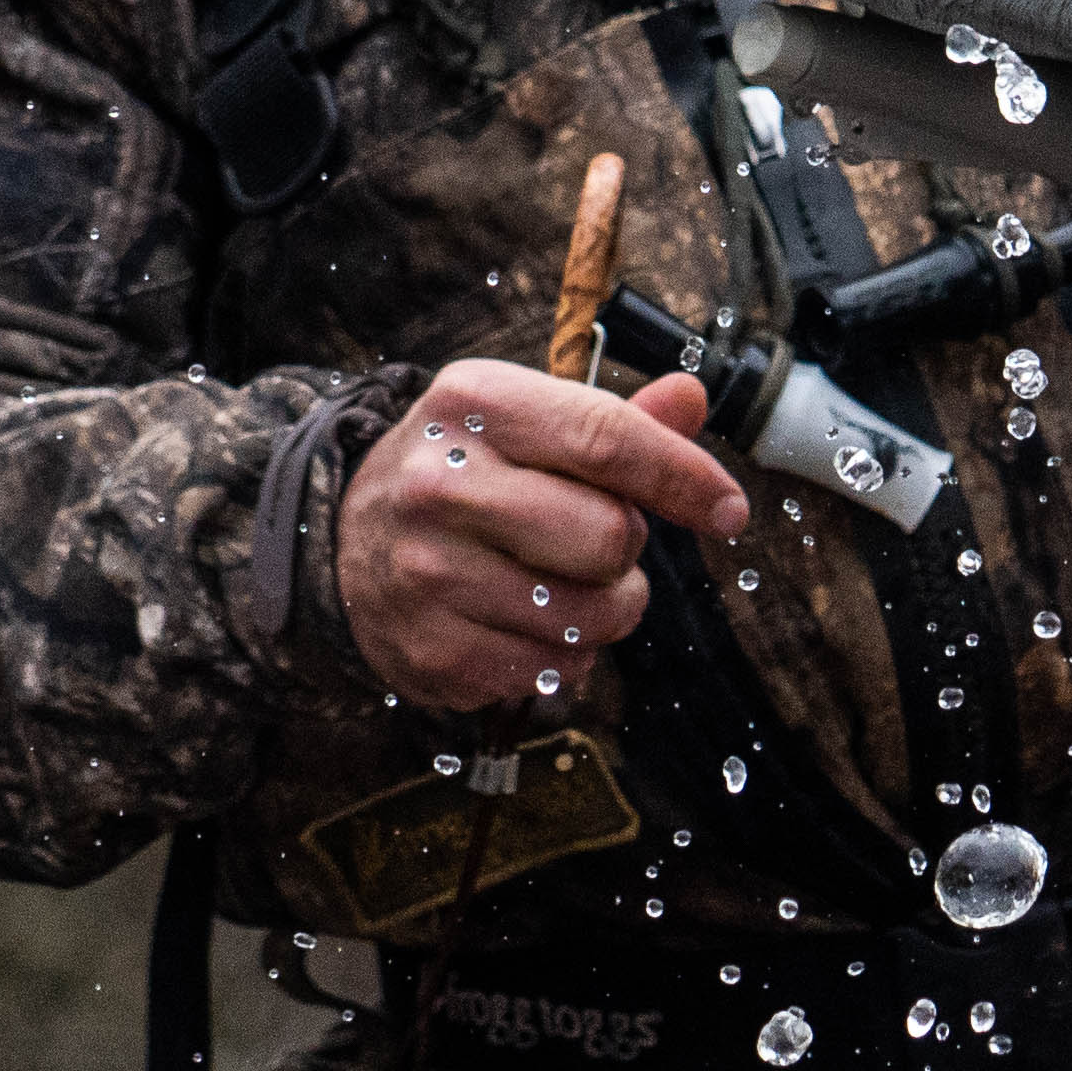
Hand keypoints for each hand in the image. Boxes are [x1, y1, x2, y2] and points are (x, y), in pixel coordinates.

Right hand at [334, 358, 748, 710]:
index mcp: (472, 405)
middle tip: (595, 540)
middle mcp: (439, 485)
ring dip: (605, 609)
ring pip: (590, 616)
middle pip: (608, 537)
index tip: (728, 509)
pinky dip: (564, 655)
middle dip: (626, 547)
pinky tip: (526, 622)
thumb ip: (613, 417)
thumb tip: (692, 400)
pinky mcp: (433, 652)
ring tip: (563, 583)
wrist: (343, 540)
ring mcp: (428, 574)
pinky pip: (554, 670)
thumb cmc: (460, 471)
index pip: (606, 439)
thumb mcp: (520, 420)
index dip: (683, 478)